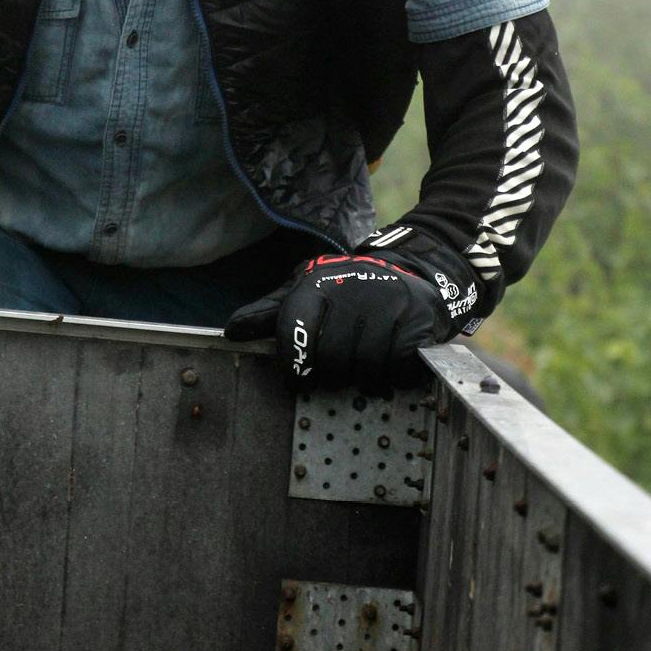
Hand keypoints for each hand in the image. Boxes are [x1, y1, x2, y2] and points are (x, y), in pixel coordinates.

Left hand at [225, 252, 457, 387]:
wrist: (409, 269)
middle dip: (332, 376)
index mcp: (317, 284)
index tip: (297, 380)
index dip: (293, 365)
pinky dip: (392, 376)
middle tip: (336, 376)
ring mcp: (389, 305)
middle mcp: (353, 290)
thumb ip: (269, 313)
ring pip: (366, 367)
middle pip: (333, 358)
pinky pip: (398, 367)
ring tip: (362, 369)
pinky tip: (388, 366)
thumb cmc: (345, 290)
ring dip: (363, 379)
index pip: (294, 330)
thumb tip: (232, 331)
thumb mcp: (304, 291)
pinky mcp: (418, 321)